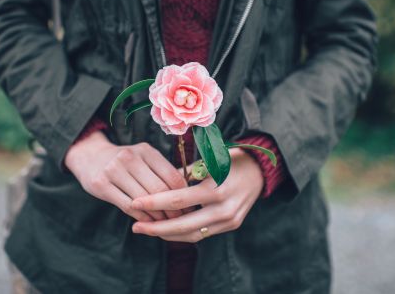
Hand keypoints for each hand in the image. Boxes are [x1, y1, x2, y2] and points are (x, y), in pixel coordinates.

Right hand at [64, 131, 187, 221]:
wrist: (90, 156)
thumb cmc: (125, 161)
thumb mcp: (144, 157)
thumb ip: (162, 171)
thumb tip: (189, 193)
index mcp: (146, 150)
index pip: (172, 176)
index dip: (183, 195)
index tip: (190, 206)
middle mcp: (130, 157)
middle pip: (159, 190)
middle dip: (172, 209)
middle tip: (180, 219)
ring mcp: (113, 170)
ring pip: (143, 200)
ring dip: (158, 216)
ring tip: (166, 223)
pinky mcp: (101, 185)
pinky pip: (127, 206)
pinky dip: (141, 217)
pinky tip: (149, 222)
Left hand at [130, 148, 263, 241]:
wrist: (260, 171)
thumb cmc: (230, 159)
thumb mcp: (208, 160)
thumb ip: (184, 175)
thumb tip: (158, 186)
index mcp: (217, 188)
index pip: (179, 200)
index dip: (154, 203)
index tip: (134, 202)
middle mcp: (224, 208)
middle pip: (183, 225)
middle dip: (156, 228)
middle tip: (136, 226)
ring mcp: (229, 220)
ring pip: (192, 235)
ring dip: (167, 234)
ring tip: (147, 229)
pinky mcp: (231, 225)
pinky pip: (202, 234)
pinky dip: (183, 232)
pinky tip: (167, 229)